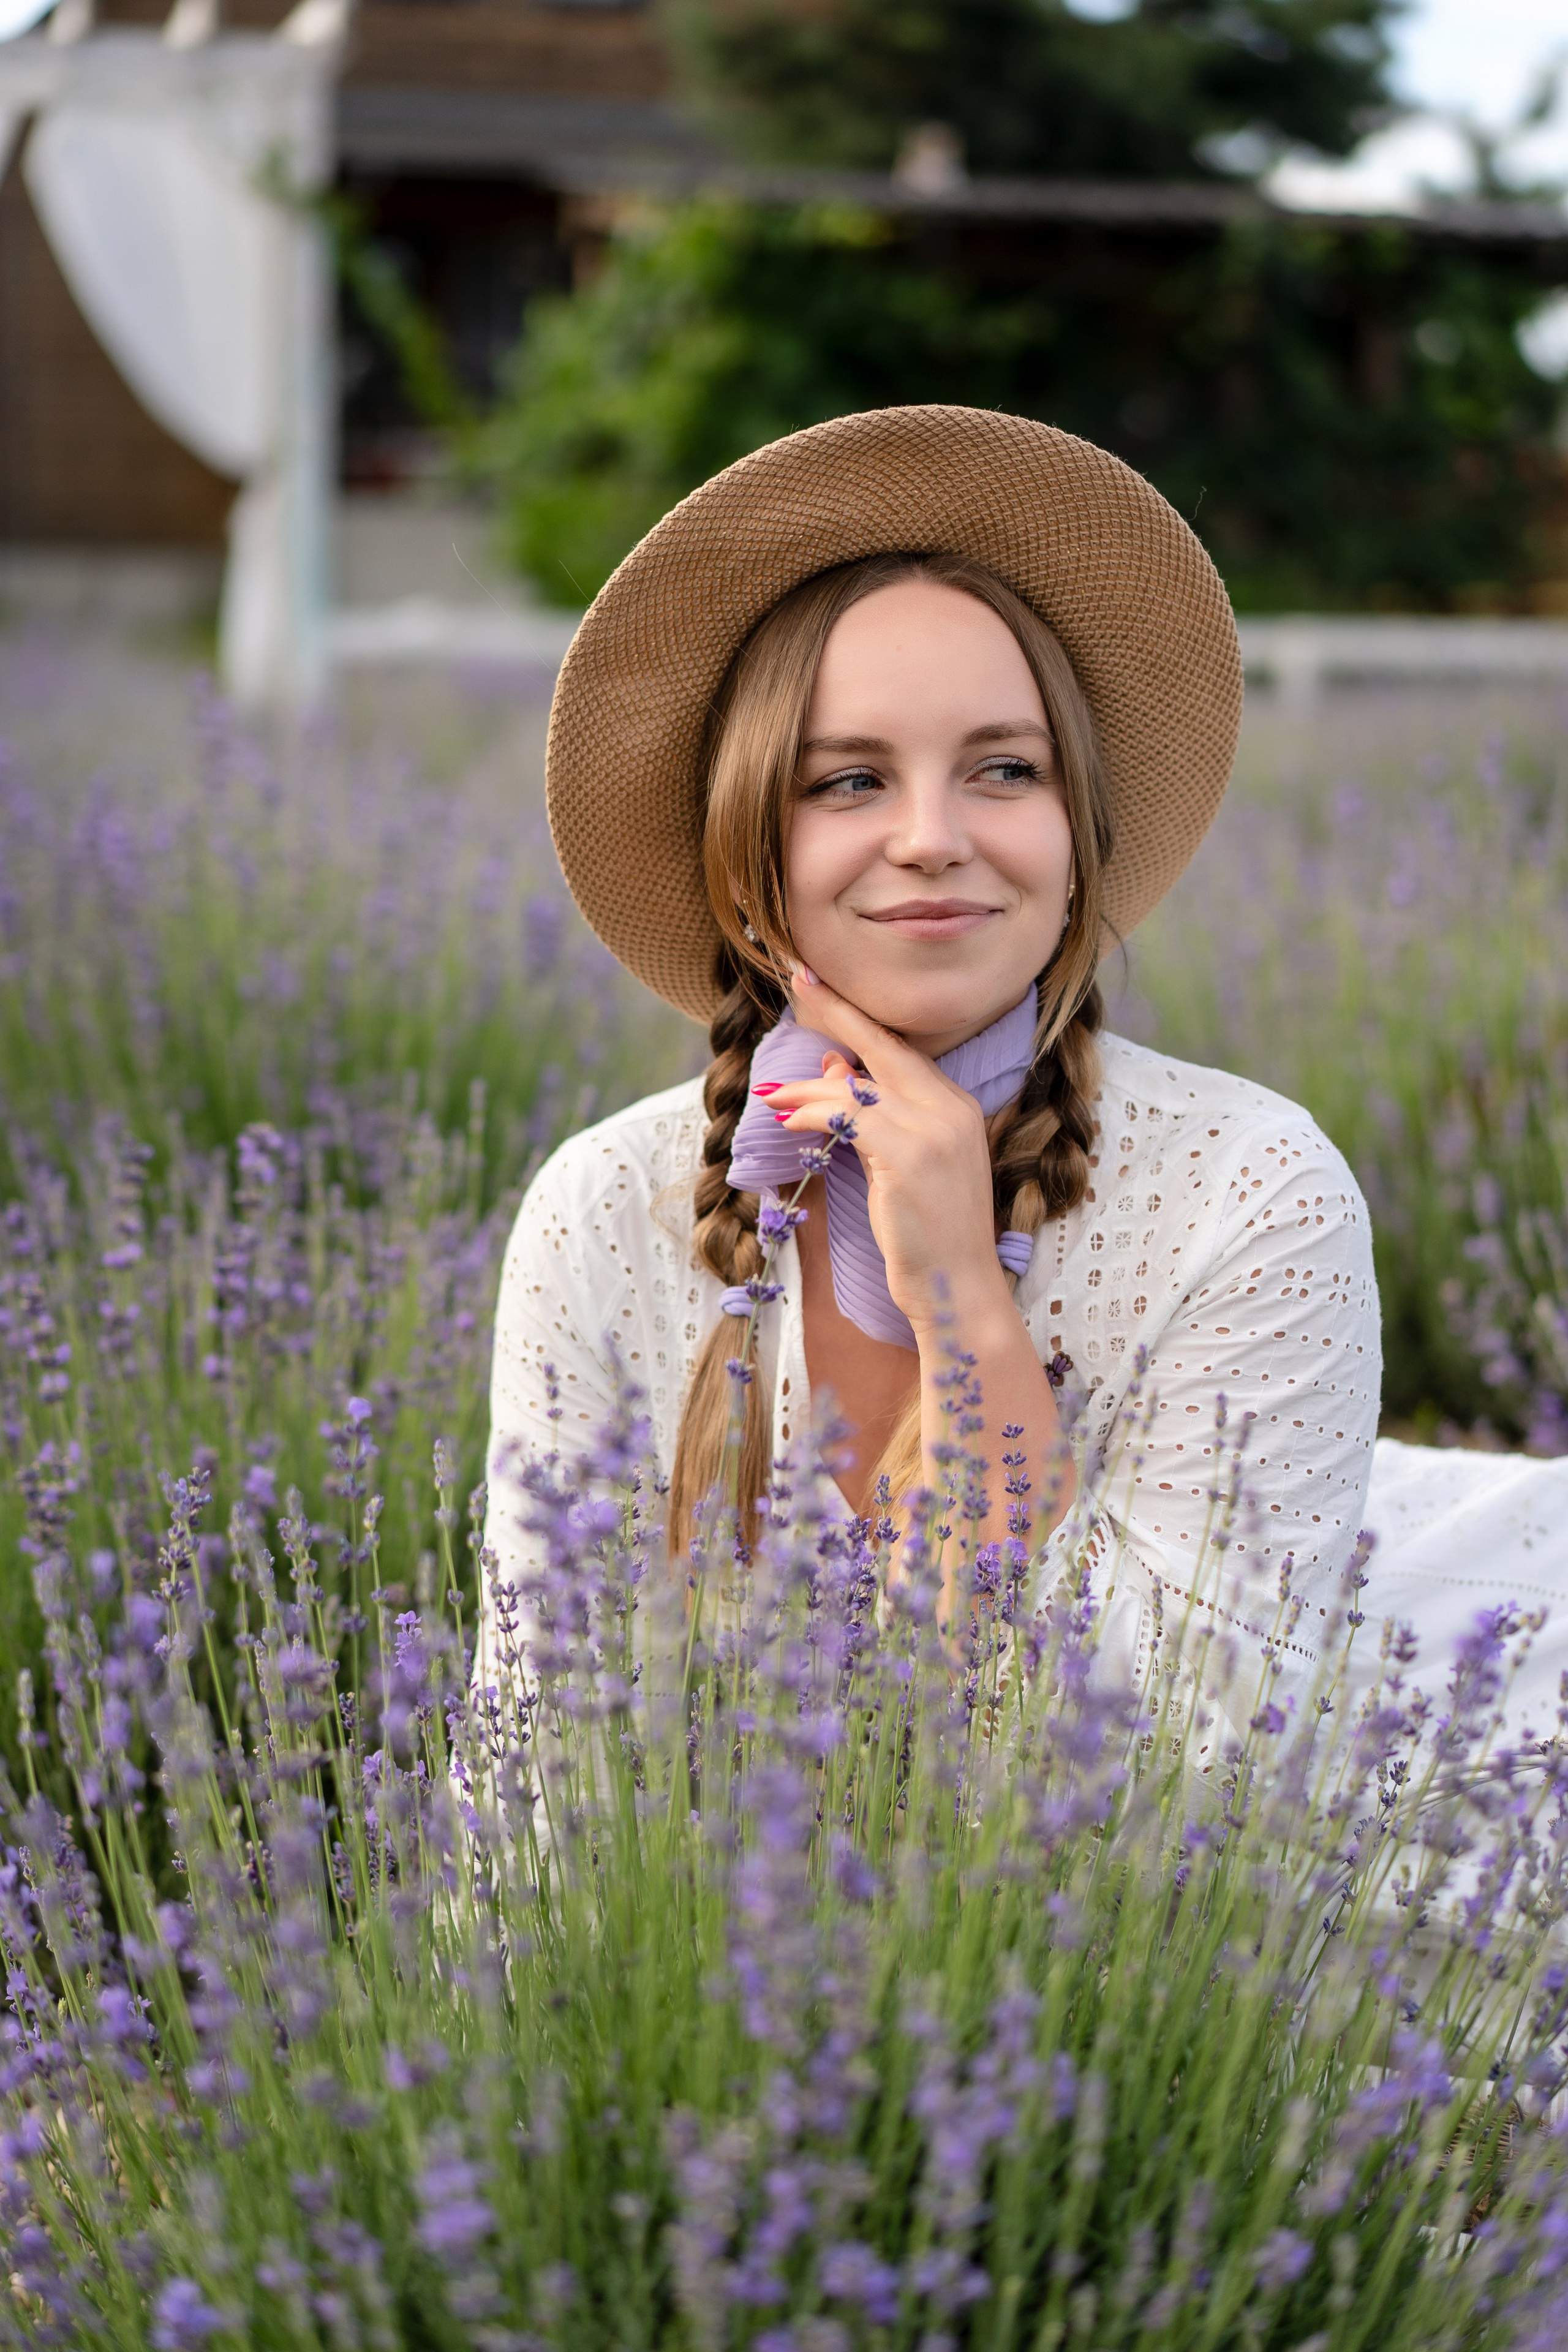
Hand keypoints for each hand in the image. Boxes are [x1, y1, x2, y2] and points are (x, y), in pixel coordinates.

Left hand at [762, 968, 1011, 1342]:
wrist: (958, 1287)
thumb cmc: (929, 1232)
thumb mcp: (902, 1163)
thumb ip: (875, 1114)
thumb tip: (835, 1068)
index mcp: (957, 1106)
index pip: (901, 1049)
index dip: (858, 1018)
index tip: (819, 986)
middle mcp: (952, 1108)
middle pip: (883, 1047)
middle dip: (836, 1012)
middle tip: (796, 983)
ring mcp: (935, 1129)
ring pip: (858, 1087)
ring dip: (807, 1091)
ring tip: (772, 1096)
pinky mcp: (910, 1155)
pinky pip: (849, 1118)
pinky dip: (813, 1115)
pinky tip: (788, 1121)